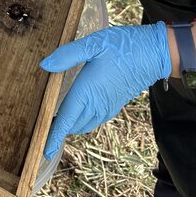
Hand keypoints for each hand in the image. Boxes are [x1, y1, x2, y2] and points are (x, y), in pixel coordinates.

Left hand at [40, 23, 170, 158]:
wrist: (153, 54)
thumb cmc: (122, 46)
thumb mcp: (92, 44)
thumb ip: (67, 55)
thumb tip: (44, 65)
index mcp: (87, 91)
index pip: (66, 119)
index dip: (54, 136)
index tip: (46, 152)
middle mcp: (96, 104)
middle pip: (72, 125)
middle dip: (58, 130)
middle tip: (42, 128)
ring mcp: (107, 107)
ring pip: (83, 125)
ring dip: (70, 126)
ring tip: (55, 122)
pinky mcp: (114, 105)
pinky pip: (93, 120)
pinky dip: (81, 121)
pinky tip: (75, 112)